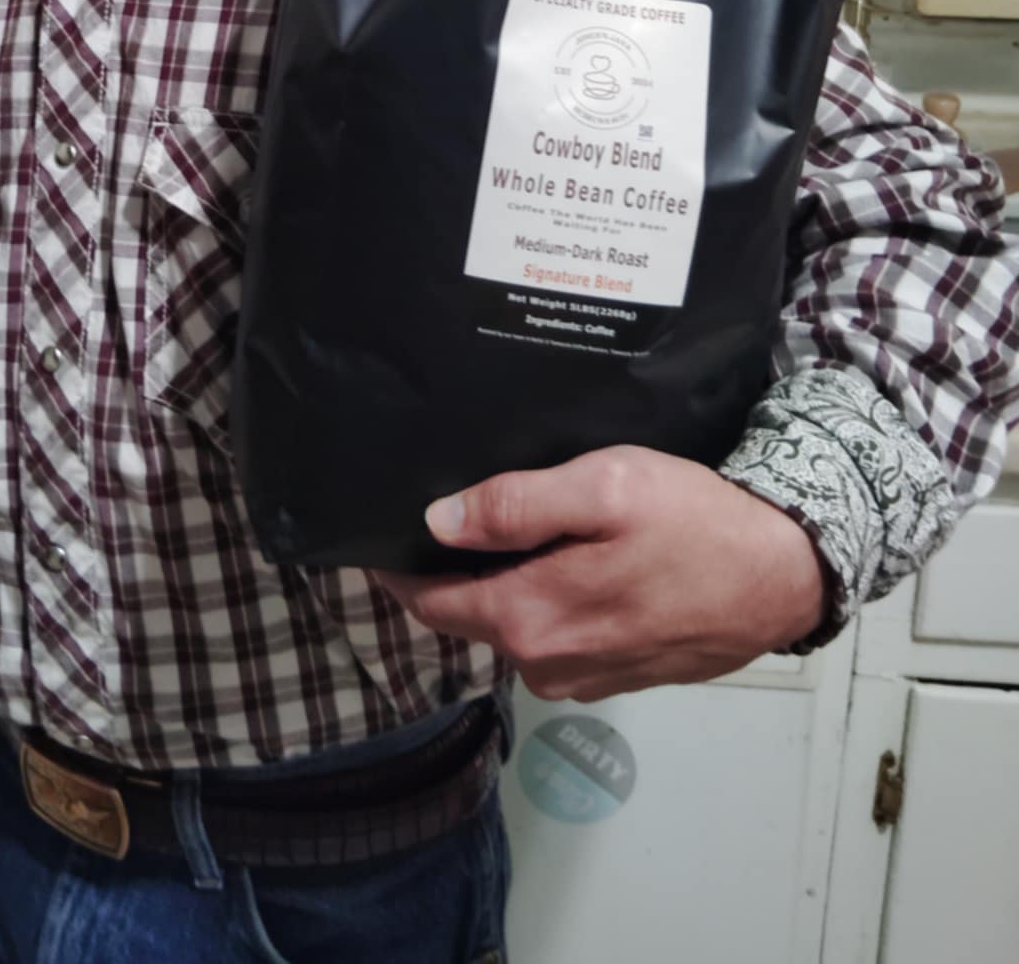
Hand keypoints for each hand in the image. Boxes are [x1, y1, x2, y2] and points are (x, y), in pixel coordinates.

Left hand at [372, 445, 829, 702]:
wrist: (784, 573)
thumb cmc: (694, 521)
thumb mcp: (602, 486)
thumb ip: (516, 506)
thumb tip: (439, 521)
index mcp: (531, 618)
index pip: (429, 602)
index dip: (398, 566)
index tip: (379, 528)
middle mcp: (546, 663)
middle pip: (465, 615)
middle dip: (445, 572)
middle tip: (442, 512)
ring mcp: (582, 677)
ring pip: (508, 628)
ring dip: (498, 586)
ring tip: (504, 528)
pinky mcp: (613, 675)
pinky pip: (551, 638)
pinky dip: (540, 603)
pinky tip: (560, 561)